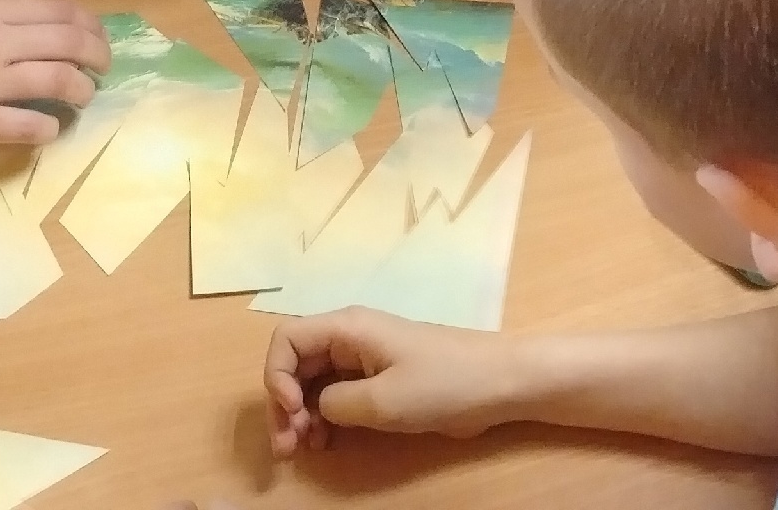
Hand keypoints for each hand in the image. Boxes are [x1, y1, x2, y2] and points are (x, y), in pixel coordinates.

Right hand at [0, 0, 109, 145]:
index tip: (97, 40)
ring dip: (82, 92)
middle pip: (72, 44)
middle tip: (102, 71)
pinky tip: (48, 131)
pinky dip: (49, 130)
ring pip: (61, 83)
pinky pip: (29, 127)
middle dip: (98, 58)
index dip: (91, 27)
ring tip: (82, 99)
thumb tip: (37, 34)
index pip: (63, 12)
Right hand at [265, 309, 520, 455]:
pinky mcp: (378, 379)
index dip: (277, 377)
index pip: (287, 339)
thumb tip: (316, 407)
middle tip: (288, 448)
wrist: (500, 383)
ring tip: (307, 449)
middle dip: (284, 404)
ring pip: (313, 382)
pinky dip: (324, 418)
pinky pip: (336, 394)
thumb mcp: (383, 401)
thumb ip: (335, 404)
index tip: (295, 413)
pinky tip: (327, 443)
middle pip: (296, 363)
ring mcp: (364, 358)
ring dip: (301, 415)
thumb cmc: (444, 384)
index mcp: (347, 328)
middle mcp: (349, 337)